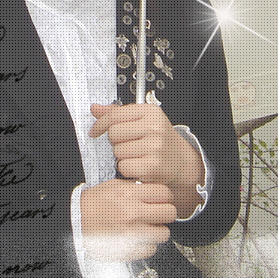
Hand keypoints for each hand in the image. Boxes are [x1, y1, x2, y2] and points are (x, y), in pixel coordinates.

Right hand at [79, 178, 175, 260]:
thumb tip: (153, 191)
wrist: (74, 222)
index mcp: (130, 194)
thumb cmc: (91, 204)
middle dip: (165, 213)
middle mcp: (134, 212)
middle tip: (157, 215)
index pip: (165, 193)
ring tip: (148, 229)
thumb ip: (134, 188)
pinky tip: (137, 240)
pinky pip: (151, 249)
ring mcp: (132, 233)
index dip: (164, 197)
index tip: (159, 200)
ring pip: (164, 233)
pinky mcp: (129, 250)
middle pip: (170, 213)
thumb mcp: (112, 186)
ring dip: (158, 231)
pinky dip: (146, 246)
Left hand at [90, 102, 204, 215]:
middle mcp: (154, 127)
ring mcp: (154, 147)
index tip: (95, 131)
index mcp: (150, 112)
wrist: (182, 161)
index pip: (114, 114)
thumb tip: (95, 108)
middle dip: (116, 141)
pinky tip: (138, 165)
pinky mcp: (152, 166)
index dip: (100, 124)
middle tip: (128, 145)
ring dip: (122, 156)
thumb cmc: (160, 140)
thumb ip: (118, 113)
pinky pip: (124, 166)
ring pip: (117, 151)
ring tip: (136, 155)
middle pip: (113, 133)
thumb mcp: (143, 120)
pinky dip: (127, 169)